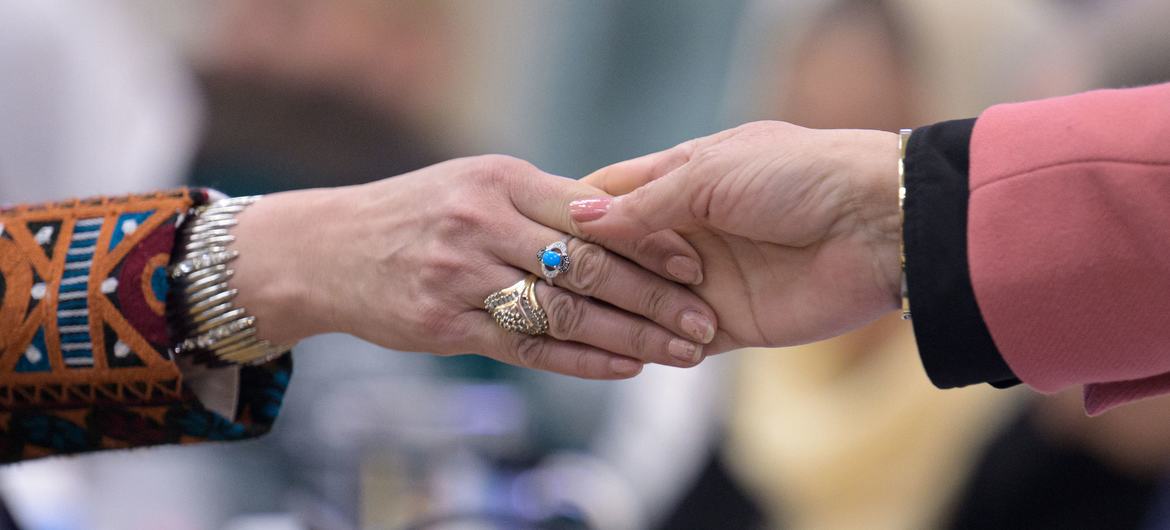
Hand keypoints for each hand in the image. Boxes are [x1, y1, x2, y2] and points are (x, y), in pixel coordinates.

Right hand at [228, 155, 718, 378]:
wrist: (327, 250)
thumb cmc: (416, 213)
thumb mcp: (474, 182)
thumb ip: (541, 200)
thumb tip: (622, 217)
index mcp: (499, 180)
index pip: (593, 213)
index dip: (651, 241)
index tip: (697, 264)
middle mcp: (481, 224)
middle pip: (587, 266)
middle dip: (654, 297)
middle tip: (702, 320)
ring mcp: (460, 276)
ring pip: (563, 312)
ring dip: (629, 337)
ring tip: (677, 353)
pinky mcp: (445, 325)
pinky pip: (527, 348)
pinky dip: (581, 361)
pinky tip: (623, 369)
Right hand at [572, 122, 900, 352]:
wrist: (880, 226)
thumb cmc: (801, 176)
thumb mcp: (710, 174)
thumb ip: (644, 204)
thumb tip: (578, 216)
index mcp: (685, 175)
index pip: (613, 194)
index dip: (576, 212)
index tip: (537, 230)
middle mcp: (690, 228)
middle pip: (619, 252)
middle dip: (591, 268)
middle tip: (554, 284)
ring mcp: (708, 278)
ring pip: (640, 298)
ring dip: (618, 309)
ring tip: (582, 319)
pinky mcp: (732, 323)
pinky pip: (676, 339)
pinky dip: (652, 345)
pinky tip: (621, 349)